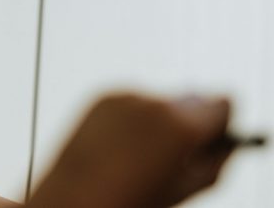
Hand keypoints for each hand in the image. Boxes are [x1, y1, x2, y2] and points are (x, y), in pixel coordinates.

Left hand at [28, 92, 232, 207]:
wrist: (70, 198)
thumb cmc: (124, 199)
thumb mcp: (184, 189)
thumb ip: (212, 160)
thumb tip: (219, 144)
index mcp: (179, 124)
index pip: (221, 104)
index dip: (219, 124)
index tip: (214, 138)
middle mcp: (151, 101)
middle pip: (189, 101)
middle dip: (187, 124)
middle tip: (173, 157)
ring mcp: (124, 95)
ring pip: (159, 101)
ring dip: (157, 121)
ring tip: (137, 156)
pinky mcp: (101, 95)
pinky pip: (131, 102)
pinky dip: (131, 119)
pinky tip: (119, 147)